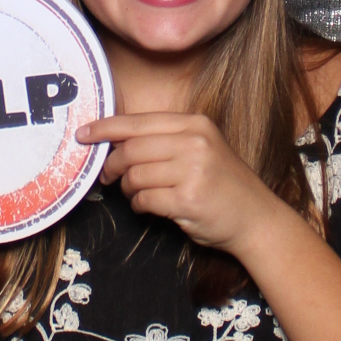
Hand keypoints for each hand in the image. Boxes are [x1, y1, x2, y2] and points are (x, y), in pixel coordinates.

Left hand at [88, 110, 277, 254]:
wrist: (256, 218)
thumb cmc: (222, 185)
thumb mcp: (200, 149)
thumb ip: (164, 141)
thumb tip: (114, 142)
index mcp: (195, 124)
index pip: (138, 122)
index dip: (106, 128)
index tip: (84, 134)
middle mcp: (195, 142)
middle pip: (131, 149)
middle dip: (113, 165)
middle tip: (109, 177)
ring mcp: (193, 170)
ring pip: (135, 175)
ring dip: (128, 189)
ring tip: (138, 194)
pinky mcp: (188, 199)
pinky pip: (144, 199)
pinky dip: (140, 205)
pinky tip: (150, 207)